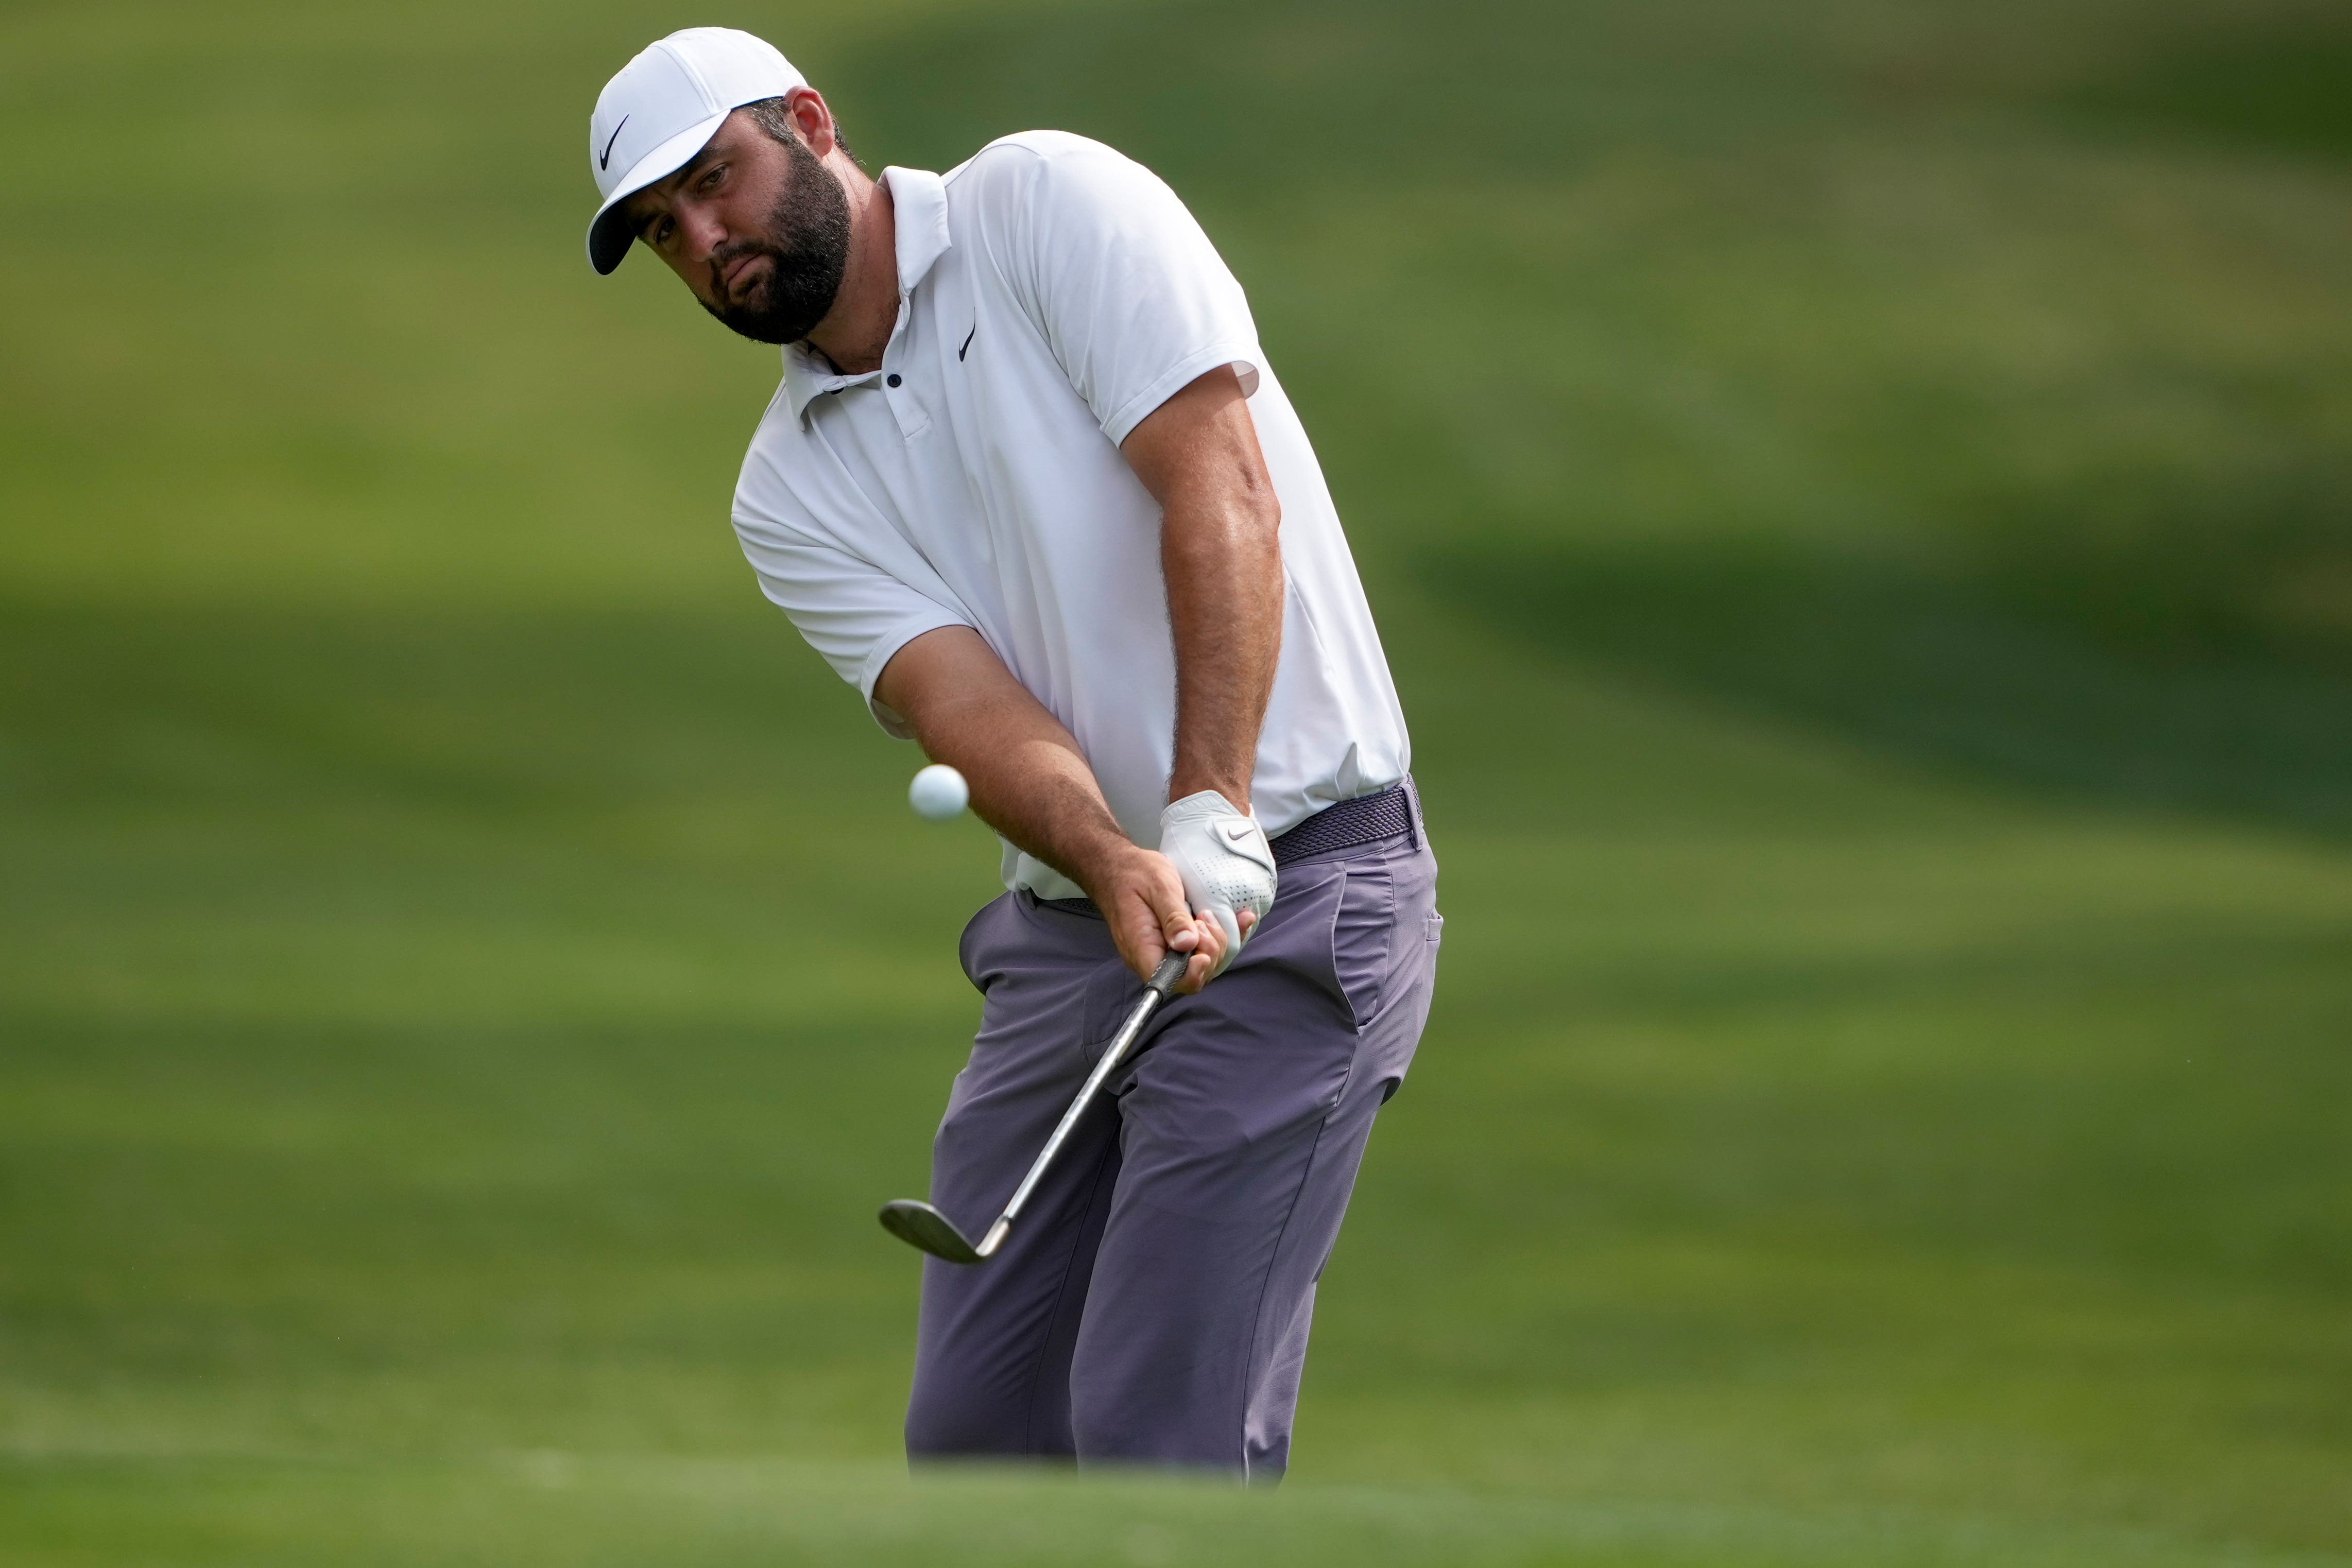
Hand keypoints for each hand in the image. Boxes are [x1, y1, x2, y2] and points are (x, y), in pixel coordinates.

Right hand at [1082, 843, 1249, 994]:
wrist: (1119, 868)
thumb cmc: (1134, 874)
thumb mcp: (1158, 887)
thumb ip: (1173, 917)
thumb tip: (1188, 944)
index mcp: (1142, 948)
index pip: (1169, 982)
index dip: (1193, 973)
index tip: (1203, 947)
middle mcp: (1152, 957)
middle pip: (1191, 976)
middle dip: (1209, 951)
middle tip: (1204, 919)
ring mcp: (1164, 952)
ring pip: (1201, 965)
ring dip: (1216, 942)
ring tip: (1208, 914)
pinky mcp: (1175, 945)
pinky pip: (1201, 951)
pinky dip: (1222, 937)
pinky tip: (1240, 919)